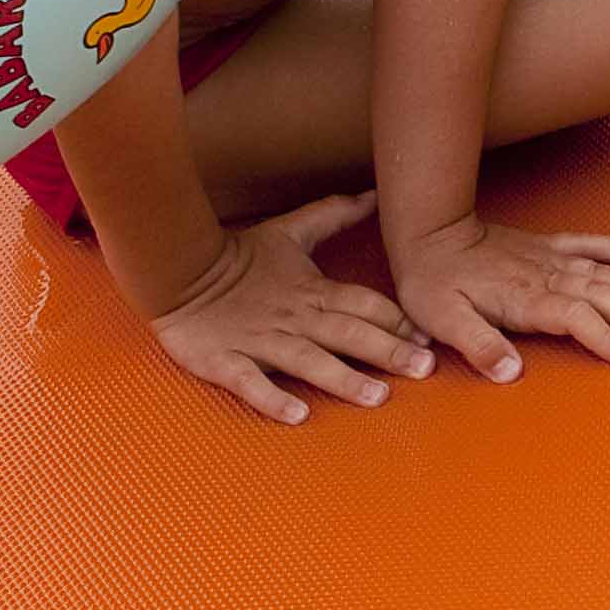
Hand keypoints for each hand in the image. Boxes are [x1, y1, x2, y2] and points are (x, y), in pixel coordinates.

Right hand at [150, 191, 436, 423]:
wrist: (180, 270)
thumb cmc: (242, 256)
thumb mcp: (291, 230)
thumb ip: (334, 215)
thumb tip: (372, 192)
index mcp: (312, 292)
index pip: (363, 305)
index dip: (397, 319)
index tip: (430, 336)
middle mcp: (294, 319)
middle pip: (347, 334)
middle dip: (387, 351)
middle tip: (425, 368)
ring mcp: (260, 341)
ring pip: (308, 362)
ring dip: (343, 379)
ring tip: (377, 397)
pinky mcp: (225, 360)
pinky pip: (251, 382)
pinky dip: (273, 398)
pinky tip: (298, 416)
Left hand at [395, 215, 609, 380]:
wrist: (431, 230)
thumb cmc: (434, 280)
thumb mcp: (444, 320)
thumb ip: (480, 346)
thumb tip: (511, 373)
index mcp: (527, 298)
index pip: (577, 317)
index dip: (605, 337)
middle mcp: (547, 276)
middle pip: (603, 295)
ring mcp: (551, 258)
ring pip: (606, 273)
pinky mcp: (547, 245)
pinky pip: (590, 245)